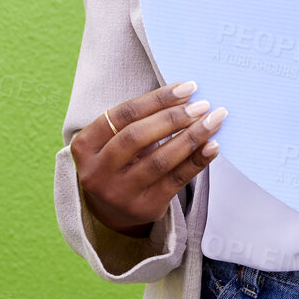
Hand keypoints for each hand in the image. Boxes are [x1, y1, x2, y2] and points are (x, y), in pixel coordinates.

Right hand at [71, 81, 227, 237]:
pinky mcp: (144, 207)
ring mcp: (120, 193)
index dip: (157, 99)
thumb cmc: (118, 161)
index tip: (187, 87)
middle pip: (138, 137)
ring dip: (191, 137)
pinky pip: (176, 179)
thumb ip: (138, 120)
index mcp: (85, 146)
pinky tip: (212, 145)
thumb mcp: (113, 140)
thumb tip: (185, 96)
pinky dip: (197, 160)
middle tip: (202, 105)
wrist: (111, 210)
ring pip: (160, 160)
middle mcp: (98, 171)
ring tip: (213, 120)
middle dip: (174, 117)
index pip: (123, 115)